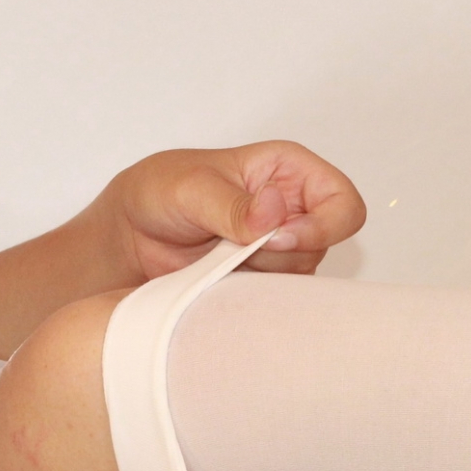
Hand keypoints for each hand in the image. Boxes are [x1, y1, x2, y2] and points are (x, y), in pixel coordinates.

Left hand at [92, 141, 365, 278]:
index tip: (277, 238)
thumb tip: (272, 212)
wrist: (127, 235)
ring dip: (257, 275)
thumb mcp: (188, 188)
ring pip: (298, 278)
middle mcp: (292, 210)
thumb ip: (231, 204)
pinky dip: (246, 295)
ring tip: (214, 258)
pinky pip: (272, 299)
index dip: (323, 226)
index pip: (343, 203)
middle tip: (234, 251)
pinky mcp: (260, 281)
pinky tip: (215, 280)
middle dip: (279, 255)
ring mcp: (278, 250)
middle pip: (323, 247)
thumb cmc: (157, 192)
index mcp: (287, 171)